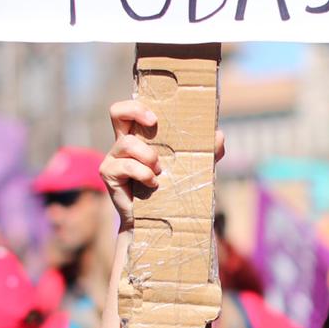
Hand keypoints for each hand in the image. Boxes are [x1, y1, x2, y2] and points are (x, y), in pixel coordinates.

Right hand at [101, 100, 224, 230]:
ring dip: (148, 155)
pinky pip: (126, 165)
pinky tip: (153, 183)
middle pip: (117, 111)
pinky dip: (143, 173)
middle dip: (136, 111)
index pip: (132, 110)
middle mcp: (124, 143)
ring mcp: (114, 157)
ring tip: (160, 170)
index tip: (156, 117)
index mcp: (141, 136)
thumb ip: (207, 152)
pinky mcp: (109, 173)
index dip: (139, 105)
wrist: (157, 222)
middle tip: (153, 124)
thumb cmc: (173, 191)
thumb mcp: (193, 168)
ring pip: (127, 143)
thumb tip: (219, 135)